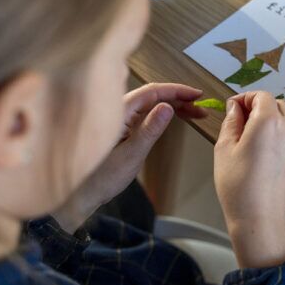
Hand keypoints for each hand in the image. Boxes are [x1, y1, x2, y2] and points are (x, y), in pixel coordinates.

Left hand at [53, 83, 205, 231]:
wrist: (83, 194)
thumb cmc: (102, 177)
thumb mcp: (132, 154)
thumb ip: (149, 129)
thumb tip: (167, 107)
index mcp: (119, 112)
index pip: (152, 92)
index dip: (177, 90)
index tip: (197, 94)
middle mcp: (120, 111)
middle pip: (154, 96)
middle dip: (179, 98)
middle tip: (201, 107)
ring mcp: (122, 119)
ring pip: (153, 105)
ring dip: (175, 106)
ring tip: (196, 114)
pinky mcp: (124, 128)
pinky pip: (148, 114)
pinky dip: (165, 114)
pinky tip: (177, 119)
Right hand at [214, 91, 284, 267]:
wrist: (260, 218)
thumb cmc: (238, 186)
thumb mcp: (224, 148)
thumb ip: (231, 122)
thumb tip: (235, 109)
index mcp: (268, 122)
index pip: (261, 95)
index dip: (245, 98)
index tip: (232, 109)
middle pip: (275, 105)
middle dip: (257, 107)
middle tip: (238, 122)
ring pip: (284, 121)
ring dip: (267, 121)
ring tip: (247, 139)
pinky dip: (275, 136)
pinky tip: (259, 154)